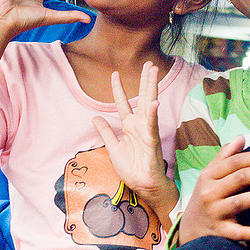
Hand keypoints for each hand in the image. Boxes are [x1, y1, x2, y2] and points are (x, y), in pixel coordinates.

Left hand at [93, 62, 177, 217]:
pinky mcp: (151, 141)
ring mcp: (147, 131)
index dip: (118, 89)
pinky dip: (153, 114)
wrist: (144, 186)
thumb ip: (106, 132)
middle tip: (149, 64)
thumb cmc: (132, 169)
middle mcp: (140, 125)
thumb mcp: (113, 148)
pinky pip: (152, 126)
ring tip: (153, 72)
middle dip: (145, 80)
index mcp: (130, 126)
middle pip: (142, 97)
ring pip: (149, 104)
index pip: (123, 103)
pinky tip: (154, 103)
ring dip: (151, 88)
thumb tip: (95, 118)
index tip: (115, 74)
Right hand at [179, 135, 249, 244]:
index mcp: (208, 175)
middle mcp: (209, 192)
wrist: (189, 228)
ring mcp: (214, 213)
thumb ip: (225, 156)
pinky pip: (239, 233)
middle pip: (238, 179)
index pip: (234, 162)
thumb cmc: (206, 195)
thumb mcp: (209, 174)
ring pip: (239, 203)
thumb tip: (241, 137)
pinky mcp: (220, 232)